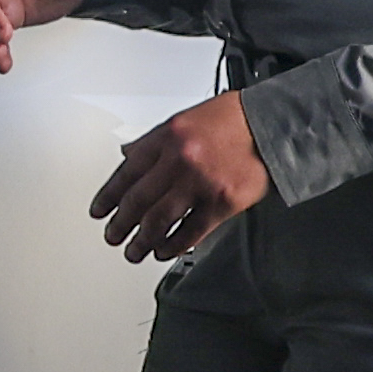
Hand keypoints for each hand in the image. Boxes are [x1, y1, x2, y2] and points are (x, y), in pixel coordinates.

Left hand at [88, 90, 269, 264]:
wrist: (273, 125)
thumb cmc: (232, 120)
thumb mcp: (184, 120)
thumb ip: (154, 141)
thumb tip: (128, 157)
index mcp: (166, 137)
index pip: (126, 173)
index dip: (108, 197)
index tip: (99, 211)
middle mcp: (179, 160)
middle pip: (138, 200)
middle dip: (120, 223)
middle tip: (112, 236)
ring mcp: (200, 182)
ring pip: (159, 220)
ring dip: (142, 241)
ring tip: (134, 251)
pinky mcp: (222, 202)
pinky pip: (190, 231)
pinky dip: (173, 245)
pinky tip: (164, 251)